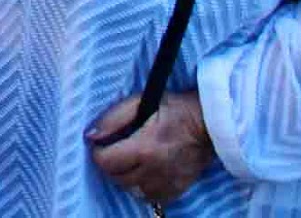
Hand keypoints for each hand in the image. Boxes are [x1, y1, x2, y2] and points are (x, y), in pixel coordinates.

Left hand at [88, 91, 214, 205]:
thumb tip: (91, 135)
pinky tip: (144, 173)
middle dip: (110, 165)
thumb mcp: (141, 102)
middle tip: (114, 152)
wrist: (209, 125)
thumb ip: (113, 118)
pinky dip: (142, 187)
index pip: (106, 162)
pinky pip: (150, 197)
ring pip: (131, 190)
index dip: (98, 153)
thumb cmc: (175, 109)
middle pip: (116, 178)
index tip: (100, 145)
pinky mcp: (176, 190)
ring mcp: (166, 183)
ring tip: (129, 162)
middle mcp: (154, 170)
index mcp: (144, 147)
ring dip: (125, 177)